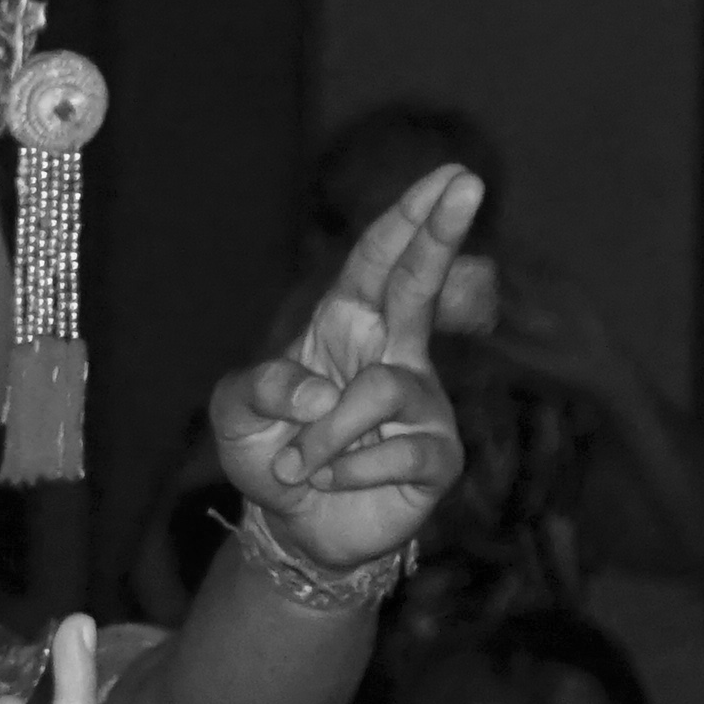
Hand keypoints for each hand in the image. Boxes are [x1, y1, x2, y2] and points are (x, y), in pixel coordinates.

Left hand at [213, 165, 477, 573]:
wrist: (294, 528)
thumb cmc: (271, 451)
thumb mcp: (236, 413)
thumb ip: (261, 387)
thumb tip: (321, 394)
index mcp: (348, 325)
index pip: (381, 262)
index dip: (410, 218)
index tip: (449, 176)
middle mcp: (394, 353)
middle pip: (419, 284)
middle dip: (441, 233)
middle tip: (467, 182)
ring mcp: (422, 404)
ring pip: (382, 392)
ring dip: (326, 435)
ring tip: (299, 468)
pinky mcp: (439, 457)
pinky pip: (402, 451)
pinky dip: (349, 470)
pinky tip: (334, 483)